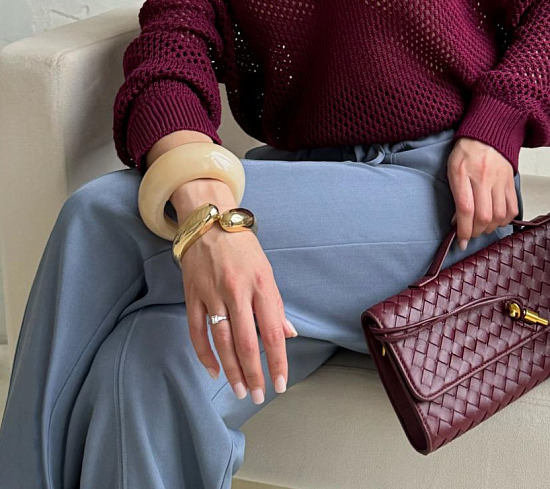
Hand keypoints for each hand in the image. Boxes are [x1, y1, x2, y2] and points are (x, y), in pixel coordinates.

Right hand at [180, 223, 297, 402]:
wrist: (209, 222)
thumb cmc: (242, 248)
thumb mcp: (266, 271)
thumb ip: (276, 305)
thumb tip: (289, 335)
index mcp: (261, 285)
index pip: (272, 332)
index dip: (278, 361)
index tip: (281, 383)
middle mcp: (237, 291)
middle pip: (247, 343)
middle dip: (254, 374)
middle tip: (258, 395)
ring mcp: (212, 294)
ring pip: (222, 342)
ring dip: (232, 370)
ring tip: (239, 390)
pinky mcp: (193, 296)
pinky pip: (197, 332)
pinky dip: (205, 355)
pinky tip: (213, 370)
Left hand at [446, 136, 517, 250]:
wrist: (488, 133)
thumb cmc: (466, 152)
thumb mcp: (452, 169)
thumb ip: (455, 193)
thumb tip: (458, 220)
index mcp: (464, 173)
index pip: (466, 209)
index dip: (463, 230)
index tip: (460, 241)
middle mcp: (484, 178)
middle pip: (484, 216)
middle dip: (476, 231)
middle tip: (470, 233)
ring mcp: (500, 180)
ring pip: (499, 215)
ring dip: (490, 228)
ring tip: (482, 227)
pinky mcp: (511, 182)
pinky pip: (512, 208)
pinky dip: (505, 220)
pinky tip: (496, 220)